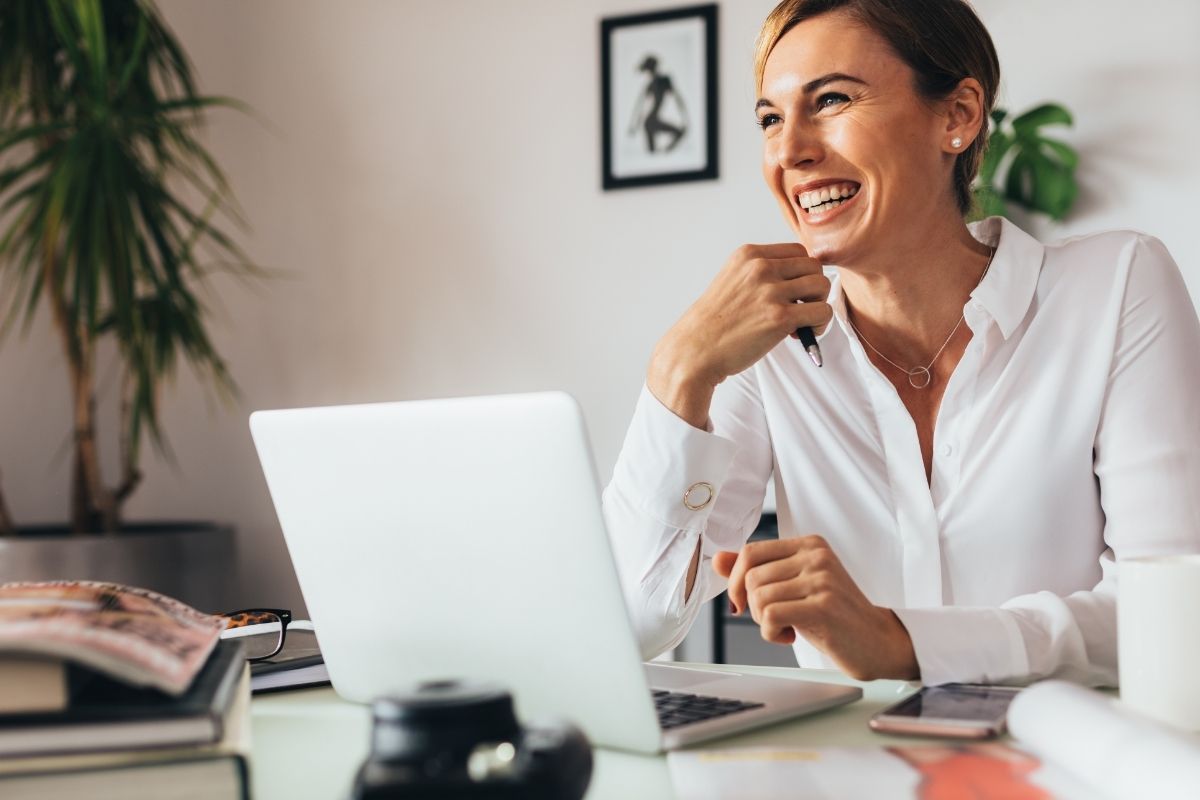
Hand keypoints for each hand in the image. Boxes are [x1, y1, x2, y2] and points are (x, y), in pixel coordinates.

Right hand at [648, 243, 830, 427]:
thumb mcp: (731, 281)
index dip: (801, 273)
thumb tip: (800, 281)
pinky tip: (802, 335)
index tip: (791, 293)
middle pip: (813, 266)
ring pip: (822, 285)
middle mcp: (760, 267)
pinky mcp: (780, 317)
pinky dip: (820, 325)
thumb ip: (760, 274)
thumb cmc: (713, 324)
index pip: (797, 250)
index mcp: (748, 255)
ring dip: (818, 305)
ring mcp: (770, 291)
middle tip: (798, 310)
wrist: (694, 351)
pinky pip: (822, 312)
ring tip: (802, 323)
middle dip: (813, 289)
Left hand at [713, 536, 918, 680]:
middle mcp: (816, 556)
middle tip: (776, 619)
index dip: (736, 580)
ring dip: (764, 622)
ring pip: (759, 597)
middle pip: (752, 577)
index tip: (744, 602)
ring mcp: (821, 580)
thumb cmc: (833, 616)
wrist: (878, 642)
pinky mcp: (823, 606)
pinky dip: (771, 633)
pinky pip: (771, 615)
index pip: (751, 552)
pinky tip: (791, 636)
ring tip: (788, 627)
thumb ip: (758, 570)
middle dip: (754, 607)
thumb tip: (718, 559)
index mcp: (809, 544)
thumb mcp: (794, 586)